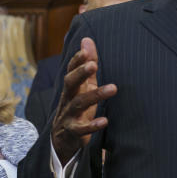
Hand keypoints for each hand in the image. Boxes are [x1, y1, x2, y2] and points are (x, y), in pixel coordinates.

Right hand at [51, 38, 116, 163]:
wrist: (63, 138)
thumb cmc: (78, 106)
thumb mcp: (83, 85)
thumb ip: (87, 64)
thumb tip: (87, 39)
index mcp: (72, 87)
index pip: (71, 70)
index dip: (77, 60)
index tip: (86, 51)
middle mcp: (68, 98)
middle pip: (70, 83)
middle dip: (80, 73)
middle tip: (93, 64)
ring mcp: (69, 115)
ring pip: (78, 104)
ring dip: (95, 95)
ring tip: (113, 88)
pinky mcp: (73, 131)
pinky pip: (81, 129)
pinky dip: (92, 125)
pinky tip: (105, 121)